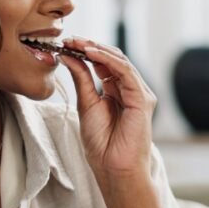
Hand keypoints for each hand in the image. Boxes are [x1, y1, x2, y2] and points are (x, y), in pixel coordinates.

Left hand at [58, 36, 156, 182]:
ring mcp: (138, 93)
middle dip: (90, 46)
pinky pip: (126, 72)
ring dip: (98, 49)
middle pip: (112, 59)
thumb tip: (69, 56)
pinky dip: (108, 60)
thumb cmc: (102, 144)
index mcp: (116, 91)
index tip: (66, 43)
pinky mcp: (142, 99)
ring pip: (120, 62)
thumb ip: (81, 79)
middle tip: (70, 38)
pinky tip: (91, 53)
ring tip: (77, 43)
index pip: (103, 64)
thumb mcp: (86, 105)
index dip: (85, 51)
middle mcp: (129, 89)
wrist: (113, 168)